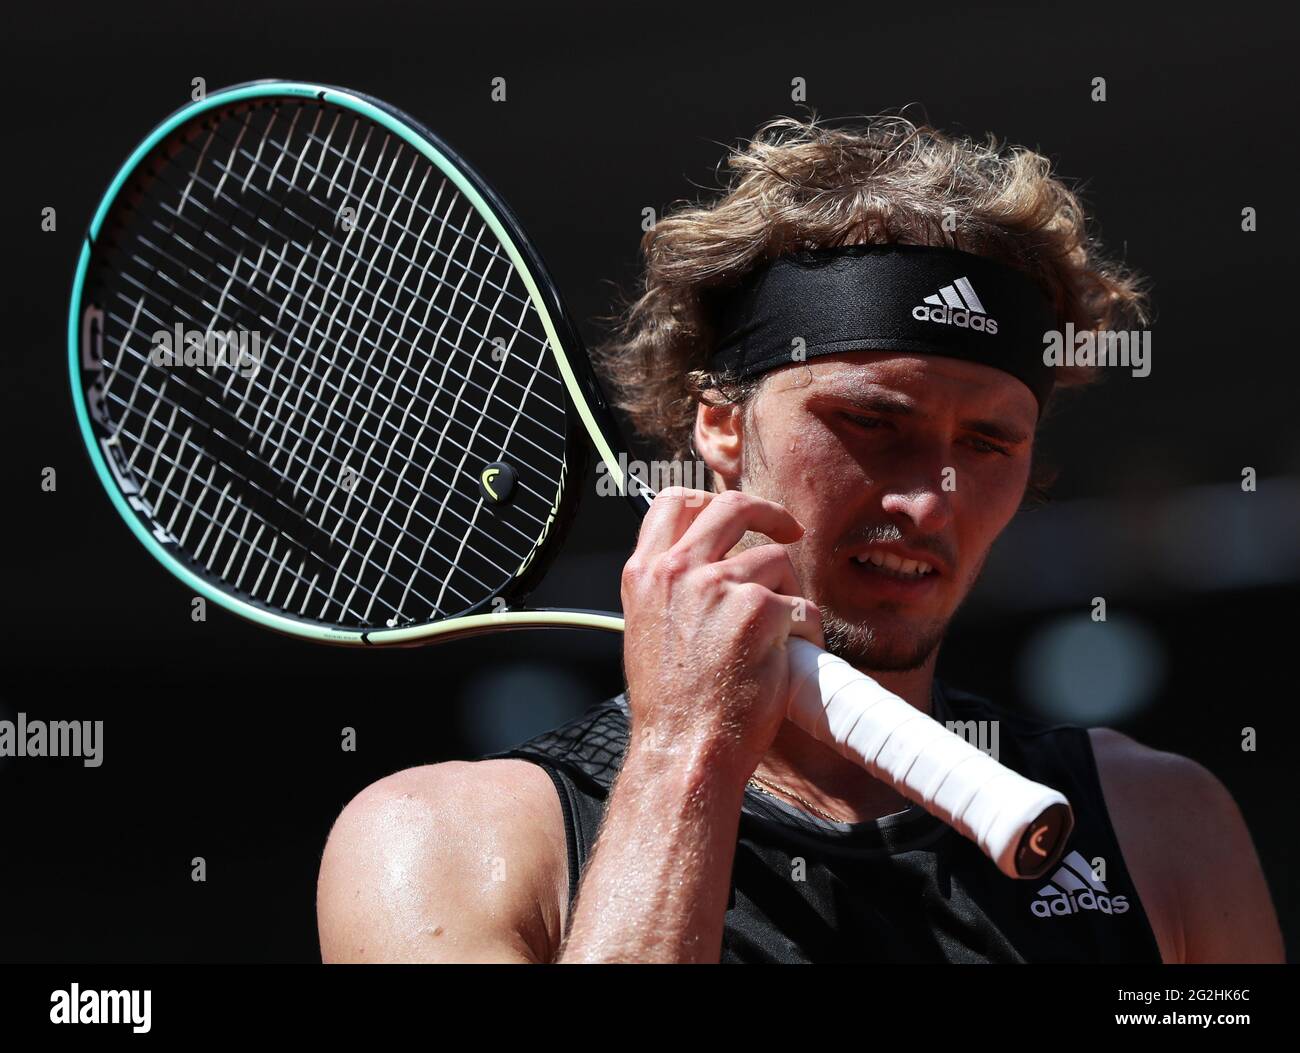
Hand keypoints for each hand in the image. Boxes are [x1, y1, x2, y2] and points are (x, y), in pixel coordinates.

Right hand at [619, 487, 823, 782]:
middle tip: (788, 532)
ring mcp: (719, 586)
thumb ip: (673, 587)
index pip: (675, 503)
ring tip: (778, 637)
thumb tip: (708, 561)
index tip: (738, 517)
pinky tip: (788, 659)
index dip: (712, 501)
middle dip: (768, 513)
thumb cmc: (671, 704)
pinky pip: (802, 607)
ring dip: (788, 594)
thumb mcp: (647, 629)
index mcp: (646, 573)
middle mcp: (678, 570)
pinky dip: (805, 632)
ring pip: (777, 561)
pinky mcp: (761, 610)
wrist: (684, 748)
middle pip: (732, 506)